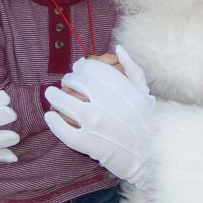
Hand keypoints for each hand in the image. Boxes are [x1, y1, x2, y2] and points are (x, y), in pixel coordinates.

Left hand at [44, 45, 153, 186]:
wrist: (151, 154)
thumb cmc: (148, 121)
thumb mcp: (144, 90)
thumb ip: (131, 68)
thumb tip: (118, 48)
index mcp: (120, 87)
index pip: (91, 67)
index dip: (81, 68)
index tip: (78, 71)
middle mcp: (106, 101)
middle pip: (76, 82)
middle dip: (68, 80)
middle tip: (65, 84)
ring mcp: (95, 122)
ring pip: (65, 103)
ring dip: (55, 97)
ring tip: (52, 96)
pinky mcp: (88, 143)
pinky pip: (63, 129)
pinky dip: (54, 121)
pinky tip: (51, 116)